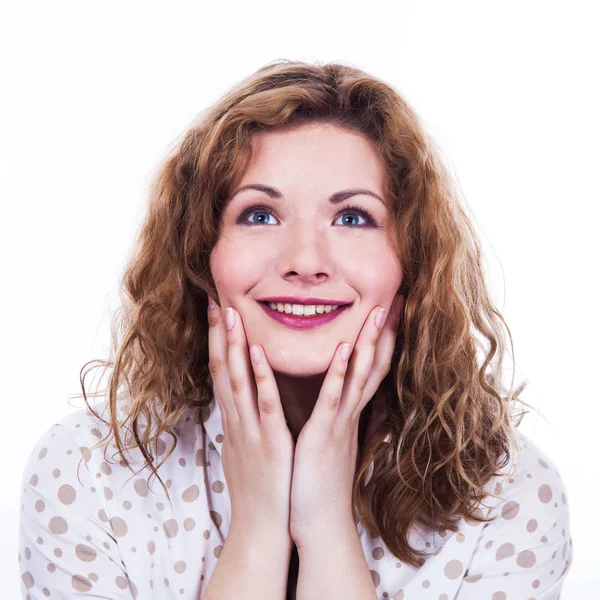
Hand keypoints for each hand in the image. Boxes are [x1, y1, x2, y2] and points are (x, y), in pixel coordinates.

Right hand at [207, 299, 294, 537]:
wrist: (260, 528)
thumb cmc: (257, 488)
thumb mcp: (245, 449)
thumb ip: (243, 422)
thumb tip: (240, 404)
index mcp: (234, 420)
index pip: (221, 372)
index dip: (217, 341)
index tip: (217, 313)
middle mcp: (236, 420)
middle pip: (222, 369)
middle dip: (218, 333)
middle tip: (217, 300)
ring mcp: (249, 429)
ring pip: (237, 380)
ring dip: (233, 345)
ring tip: (232, 313)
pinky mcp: (268, 442)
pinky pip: (264, 404)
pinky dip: (260, 376)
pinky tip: (257, 351)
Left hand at [288, 294, 403, 547]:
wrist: (319, 523)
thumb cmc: (319, 480)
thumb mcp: (328, 439)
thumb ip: (333, 414)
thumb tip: (335, 394)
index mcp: (347, 412)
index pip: (369, 367)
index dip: (380, 338)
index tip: (386, 309)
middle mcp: (350, 413)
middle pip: (374, 365)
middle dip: (384, 332)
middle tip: (395, 299)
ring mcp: (340, 424)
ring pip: (359, 376)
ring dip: (367, 342)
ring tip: (375, 311)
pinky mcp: (324, 436)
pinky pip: (333, 400)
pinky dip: (338, 373)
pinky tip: (343, 348)